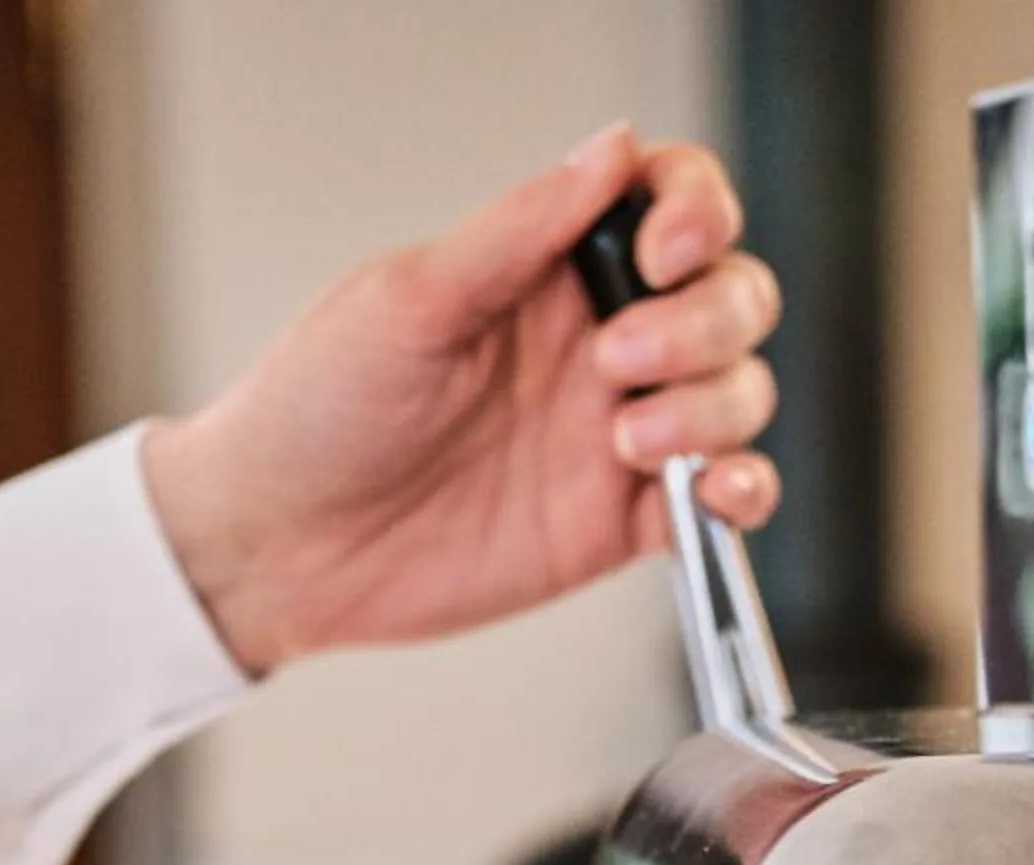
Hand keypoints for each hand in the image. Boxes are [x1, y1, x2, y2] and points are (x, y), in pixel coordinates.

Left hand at [142, 124, 780, 674]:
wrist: (288, 546)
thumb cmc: (319, 412)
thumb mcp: (411, 299)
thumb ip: (519, 230)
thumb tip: (612, 149)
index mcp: (549, 270)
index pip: (671, 204)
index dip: (697, 212)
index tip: (664, 249)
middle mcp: (598, 344)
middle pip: (731, 297)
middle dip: (704, 321)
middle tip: (619, 359)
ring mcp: (618, 434)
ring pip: (739, 393)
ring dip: (713, 407)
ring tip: (625, 439)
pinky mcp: (623, 525)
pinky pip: (727, 501)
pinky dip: (745, 492)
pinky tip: (710, 492)